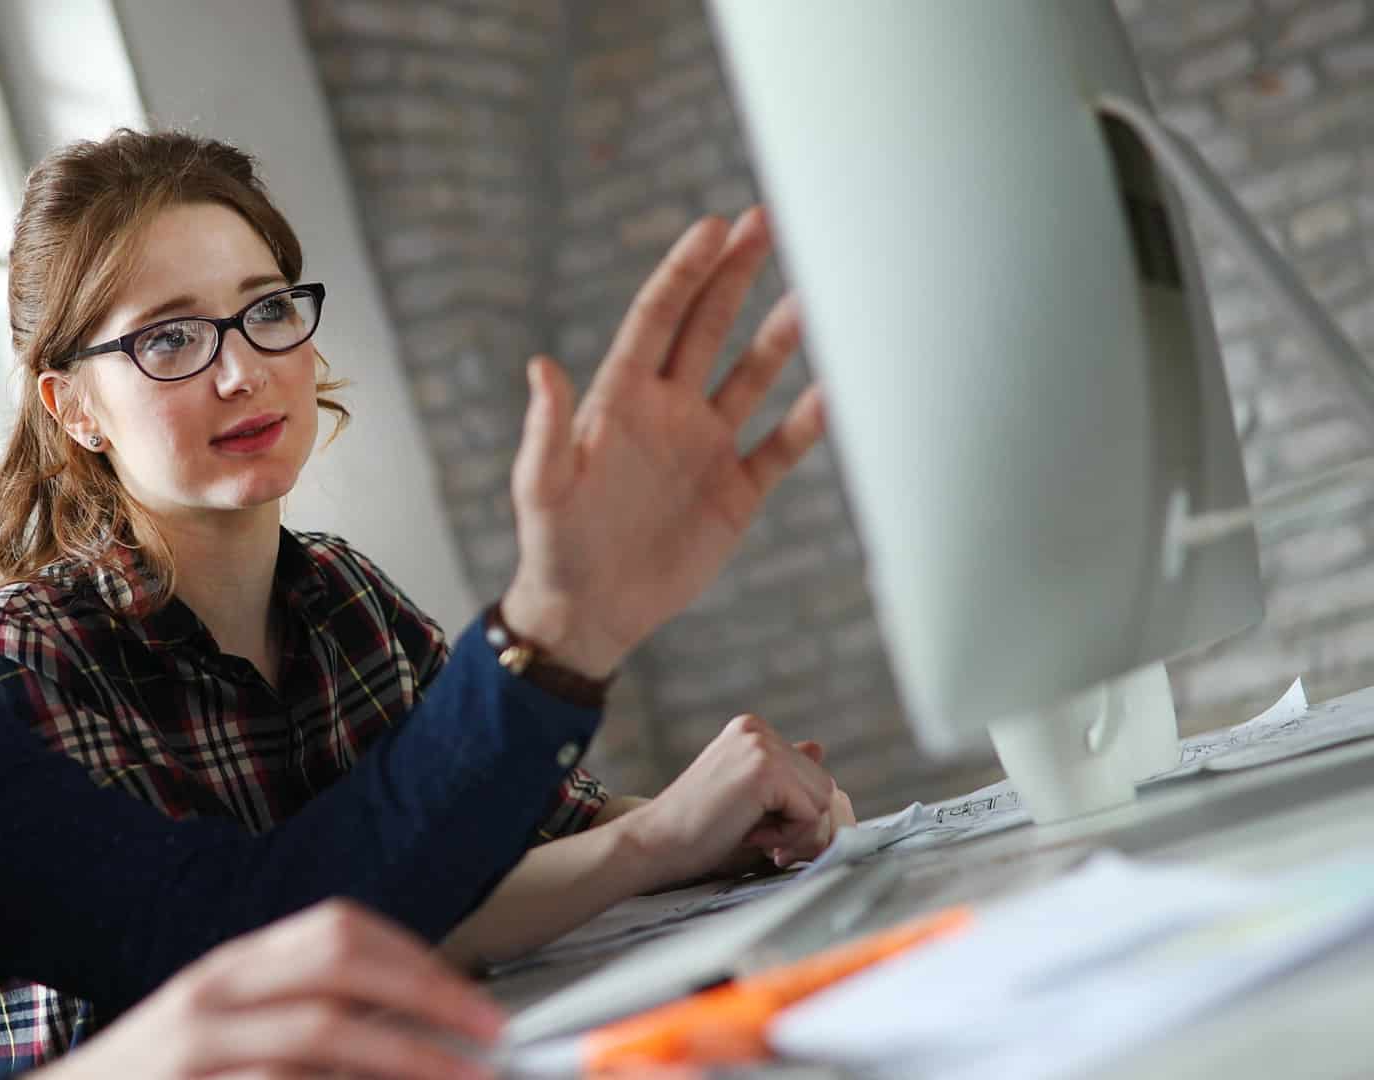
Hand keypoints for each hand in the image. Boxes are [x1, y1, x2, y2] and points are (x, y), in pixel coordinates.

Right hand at [44, 900, 503, 1079]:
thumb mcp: (222, 1031)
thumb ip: (297, 1017)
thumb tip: (413, 1029)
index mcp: (231, 968)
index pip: (338, 929)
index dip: (419, 962)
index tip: (475, 1005)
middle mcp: (212, 997)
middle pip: (339, 967)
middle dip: (427, 999)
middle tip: (487, 1041)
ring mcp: (196, 1049)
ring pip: (320, 1035)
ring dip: (405, 1062)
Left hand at [501, 208, 823, 675]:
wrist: (590, 613)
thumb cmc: (554, 546)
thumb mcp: (541, 487)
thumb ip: (546, 429)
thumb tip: (541, 365)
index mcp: (620, 400)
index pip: (657, 318)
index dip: (684, 272)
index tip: (713, 225)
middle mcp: (668, 411)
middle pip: (708, 326)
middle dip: (736, 273)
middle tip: (768, 219)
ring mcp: (706, 447)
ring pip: (753, 375)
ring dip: (784, 334)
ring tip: (820, 287)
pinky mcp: (736, 491)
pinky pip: (782, 445)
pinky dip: (812, 418)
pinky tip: (842, 386)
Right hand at [615, 714, 846, 889]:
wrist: (656, 841)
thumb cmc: (696, 825)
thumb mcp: (746, 792)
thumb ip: (782, 770)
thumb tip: (819, 747)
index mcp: (750, 729)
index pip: (810, 771)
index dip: (789, 808)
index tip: (752, 821)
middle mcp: (757, 729)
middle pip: (822, 783)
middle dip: (796, 819)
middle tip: (753, 831)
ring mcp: (761, 747)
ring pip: (822, 798)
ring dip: (793, 828)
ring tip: (749, 830)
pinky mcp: (765, 771)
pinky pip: (810, 813)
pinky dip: (786, 835)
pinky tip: (750, 833)